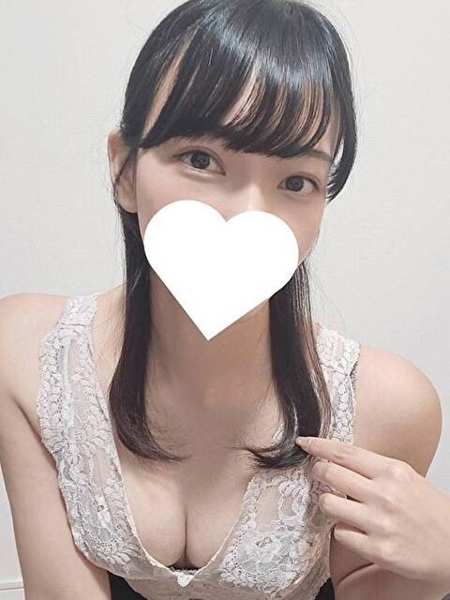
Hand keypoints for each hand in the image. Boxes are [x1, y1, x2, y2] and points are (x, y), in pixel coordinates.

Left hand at [295, 436, 449, 585]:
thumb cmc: (427, 509)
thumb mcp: (404, 476)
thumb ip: (371, 467)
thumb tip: (336, 458)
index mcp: (391, 471)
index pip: (344, 452)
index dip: (318, 445)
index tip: (304, 442)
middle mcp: (384, 494)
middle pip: (330, 473)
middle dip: (318, 471)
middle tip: (319, 473)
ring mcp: (380, 523)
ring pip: (328, 503)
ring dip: (328, 502)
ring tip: (341, 505)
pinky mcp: (378, 549)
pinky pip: (340, 533)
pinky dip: (343, 530)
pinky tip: (357, 530)